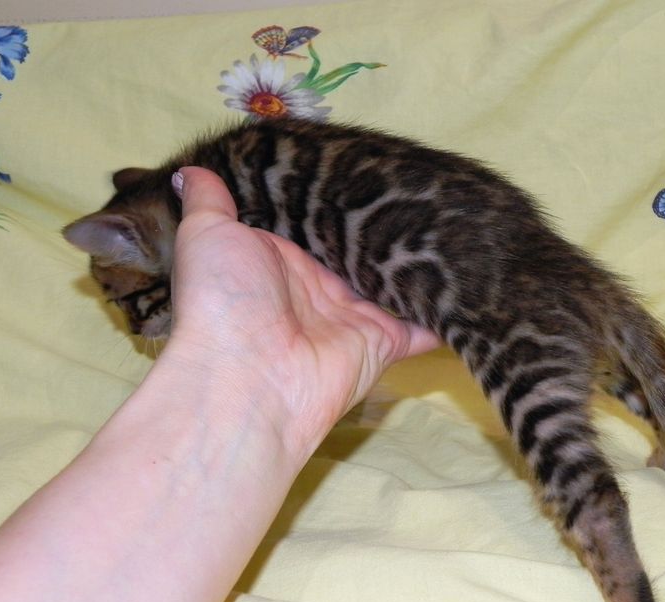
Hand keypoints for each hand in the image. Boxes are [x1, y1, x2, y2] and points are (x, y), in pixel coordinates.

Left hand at [164, 166, 439, 455]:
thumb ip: (209, 199)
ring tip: (456, 220)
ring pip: (396, 284)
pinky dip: (448, 313)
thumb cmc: (225, 299)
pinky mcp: (385, 342)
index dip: (336, 200)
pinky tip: (475, 283)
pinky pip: (426, 325)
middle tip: (422, 184)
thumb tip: (190, 169)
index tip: (365, 163)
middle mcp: (317, 288)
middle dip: (386, 227)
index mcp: (278, 259)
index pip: (314, 224)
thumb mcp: (206, 234)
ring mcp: (354, 316)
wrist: (249, 376)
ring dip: (420, 263)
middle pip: (359, 252)